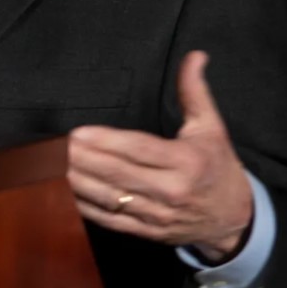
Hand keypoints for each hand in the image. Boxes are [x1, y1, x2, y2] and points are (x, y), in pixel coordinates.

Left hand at [67, 50, 252, 261]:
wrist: (235, 219)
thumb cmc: (219, 167)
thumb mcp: (211, 127)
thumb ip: (195, 91)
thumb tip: (194, 56)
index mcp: (187, 161)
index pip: (139, 149)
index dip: (106, 142)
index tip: (78, 133)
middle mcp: (172, 190)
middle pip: (118, 173)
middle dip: (82, 159)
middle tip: (54, 145)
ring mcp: (158, 214)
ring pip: (110, 198)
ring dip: (77, 182)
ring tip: (51, 165)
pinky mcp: (147, 231)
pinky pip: (111, 220)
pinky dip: (85, 207)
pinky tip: (63, 192)